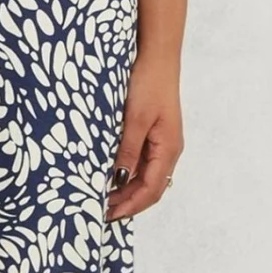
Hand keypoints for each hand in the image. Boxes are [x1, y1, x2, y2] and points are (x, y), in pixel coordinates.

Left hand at [107, 53, 182, 221]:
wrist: (157, 58)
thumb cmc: (149, 84)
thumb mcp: (135, 119)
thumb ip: (128, 151)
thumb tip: (119, 179)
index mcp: (168, 149)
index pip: (151, 190)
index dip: (130, 205)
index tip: (108, 214)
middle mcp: (169, 150)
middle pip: (151, 188)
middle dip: (128, 203)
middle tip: (102, 212)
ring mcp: (162, 143)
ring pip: (147, 177)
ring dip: (128, 190)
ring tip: (104, 198)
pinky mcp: (154, 134)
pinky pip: (143, 163)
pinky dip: (128, 174)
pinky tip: (112, 175)